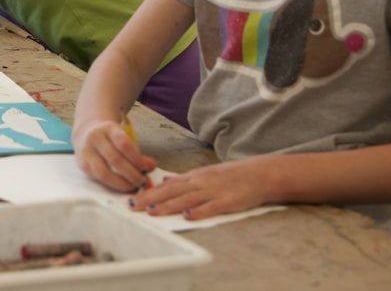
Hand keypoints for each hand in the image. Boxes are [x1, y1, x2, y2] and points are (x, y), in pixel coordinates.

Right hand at [73, 118, 155, 192]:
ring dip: (122, 183)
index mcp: (108, 128)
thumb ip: (137, 153)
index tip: (147, 169)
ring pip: (104, 172)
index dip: (137, 159)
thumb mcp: (123, 138)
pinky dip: (112, 184)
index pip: (124, 144)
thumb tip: (151, 166)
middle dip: (132, 174)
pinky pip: (98, 178)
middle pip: (115, 159)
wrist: (86, 132)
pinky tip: (122, 185)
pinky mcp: (82, 164)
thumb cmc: (110, 138)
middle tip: (143, 182)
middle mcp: (94, 138)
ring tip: (134, 186)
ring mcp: (85, 151)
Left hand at [130, 157, 271, 219]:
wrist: (258, 174)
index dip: (149, 192)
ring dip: (169, 205)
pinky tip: (188, 216)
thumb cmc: (231, 176)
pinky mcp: (227, 201)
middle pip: (172, 191)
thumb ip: (184, 179)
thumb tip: (165, 180)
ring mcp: (213, 191)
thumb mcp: (204, 173)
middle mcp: (200, 182)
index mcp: (194, 176)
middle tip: (134, 207)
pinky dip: (199, 211)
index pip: (166, 185)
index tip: (133, 199)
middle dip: (151, 199)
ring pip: (187, 199)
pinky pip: (211, 207)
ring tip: (153, 211)